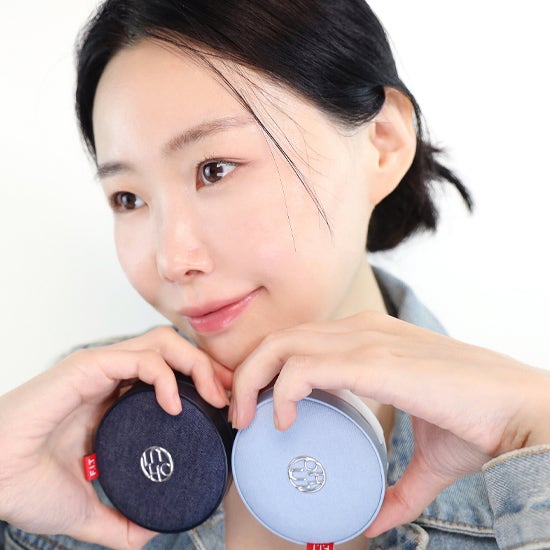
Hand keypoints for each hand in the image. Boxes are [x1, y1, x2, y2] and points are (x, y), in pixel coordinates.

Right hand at [0, 326, 231, 548]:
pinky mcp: (89, 367)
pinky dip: (166, 375)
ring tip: (214, 397)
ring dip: (196, 364)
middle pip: (174, 351)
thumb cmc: (26, 486)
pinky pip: (140, 358)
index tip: (225, 406)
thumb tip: (150, 535)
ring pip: (163, 344)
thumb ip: (119, 522)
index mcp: (114, 400)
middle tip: (230, 397)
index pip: (170, 372)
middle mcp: (111, 378)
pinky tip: (176, 404)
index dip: (202, 382)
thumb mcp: (85, 511)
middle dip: (208, 368)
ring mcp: (101, 369)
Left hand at [230, 311, 549, 535]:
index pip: (299, 340)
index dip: (268, 369)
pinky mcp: (373, 361)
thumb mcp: (428, 458)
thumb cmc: (479, 422)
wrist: (520, 410)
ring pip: (282, 346)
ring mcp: (366, 341)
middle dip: (248, 375)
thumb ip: (398, 488)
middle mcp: (361, 331)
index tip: (257, 409)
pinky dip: (281, 392)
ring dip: (253, 383)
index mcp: (369, 339)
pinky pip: (303, 367)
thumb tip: (373, 519)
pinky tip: (282, 422)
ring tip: (251, 422)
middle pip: (280, 339)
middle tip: (242, 418)